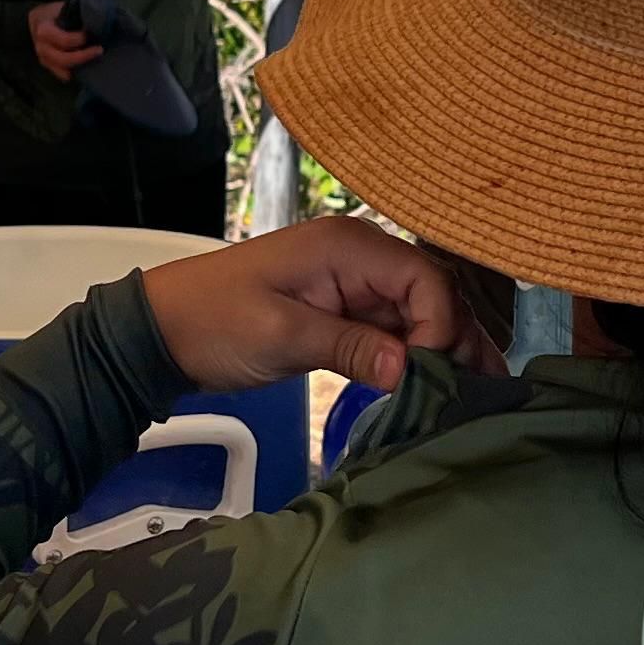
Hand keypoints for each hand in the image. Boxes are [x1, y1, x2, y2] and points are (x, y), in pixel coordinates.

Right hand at [29, 1, 105, 80]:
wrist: (38, 20)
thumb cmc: (53, 13)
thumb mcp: (61, 7)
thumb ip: (75, 15)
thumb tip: (97, 21)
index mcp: (44, 30)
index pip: (63, 40)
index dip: (79, 39)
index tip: (90, 34)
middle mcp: (41, 47)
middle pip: (63, 59)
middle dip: (84, 56)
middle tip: (100, 49)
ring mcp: (43, 59)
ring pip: (63, 71)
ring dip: (82, 66)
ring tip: (95, 58)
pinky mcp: (48, 67)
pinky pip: (63, 76)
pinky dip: (75, 73)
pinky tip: (87, 65)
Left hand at [142, 217, 497, 393]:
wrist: (165, 330)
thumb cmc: (215, 321)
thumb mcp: (281, 334)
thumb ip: (349, 347)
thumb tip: (409, 370)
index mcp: (349, 247)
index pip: (425, 281)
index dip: (440, 328)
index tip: (432, 376)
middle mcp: (362, 258)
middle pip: (433, 296)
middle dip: (456, 342)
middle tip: (477, 394)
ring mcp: (356, 285)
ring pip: (421, 315)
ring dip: (445, 353)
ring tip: (472, 397)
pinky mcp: (347, 312)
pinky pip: (396, 331)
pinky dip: (416, 359)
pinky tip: (434, 389)